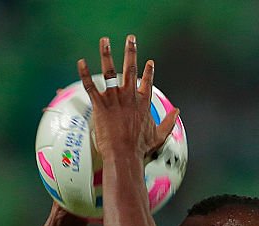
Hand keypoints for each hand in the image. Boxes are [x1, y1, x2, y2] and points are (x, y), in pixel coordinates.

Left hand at [77, 35, 176, 160]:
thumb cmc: (140, 148)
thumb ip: (169, 122)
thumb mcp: (159, 136)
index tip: (149, 62)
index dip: (149, 71)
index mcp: (143, 104)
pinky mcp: (100, 105)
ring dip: (107, 54)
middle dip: (131, 52)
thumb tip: (177, 113)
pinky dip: (84, 73)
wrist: (124, 155)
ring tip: (105, 41)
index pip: (147, 82)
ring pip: (110, 71)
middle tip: (131, 38)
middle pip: (130, 69)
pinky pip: (90, 85)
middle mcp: (129, 97)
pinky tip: (81, 62)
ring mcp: (114, 99)